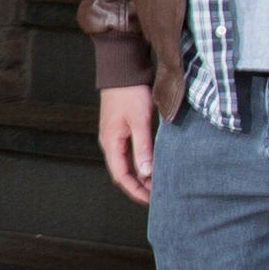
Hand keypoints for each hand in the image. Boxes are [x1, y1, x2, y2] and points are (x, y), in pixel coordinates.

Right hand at [96, 82, 155, 204]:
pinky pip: (130, 152)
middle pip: (123, 172)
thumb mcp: (140, 121)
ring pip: (127, 163)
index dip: (135, 191)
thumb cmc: (130, 93)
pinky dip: (141, 161)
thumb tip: (146, 173)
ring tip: (158, 181)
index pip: (121, 176)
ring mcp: (115, 135)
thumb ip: (143, 148)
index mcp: (111, 143)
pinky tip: (153, 163)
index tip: (151, 200)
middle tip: (158, 194)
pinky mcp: (122, 128)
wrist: (123, 69)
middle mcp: (110, 142)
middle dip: (139, 186)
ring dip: (141, 174)